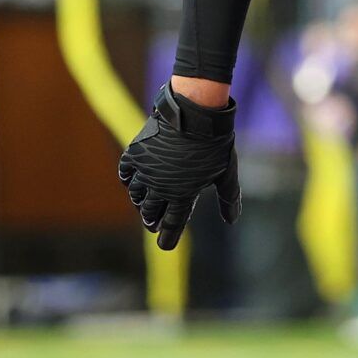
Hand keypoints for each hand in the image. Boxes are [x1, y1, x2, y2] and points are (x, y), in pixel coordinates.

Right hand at [118, 84, 241, 249]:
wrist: (195, 112)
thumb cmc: (215, 143)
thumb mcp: (226, 172)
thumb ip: (228, 198)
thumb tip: (232, 220)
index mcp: (183, 195)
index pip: (172, 224)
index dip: (168, 237)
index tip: (164, 244)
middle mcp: (160, 187)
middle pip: (150, 212)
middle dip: (152, 220)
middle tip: (153, 222)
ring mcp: (145, 171)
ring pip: (136, 195)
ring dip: (140, 202)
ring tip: (145, 203)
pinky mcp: (135, 154)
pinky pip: (125, 174)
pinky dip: (128, 180)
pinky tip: (133, 181)